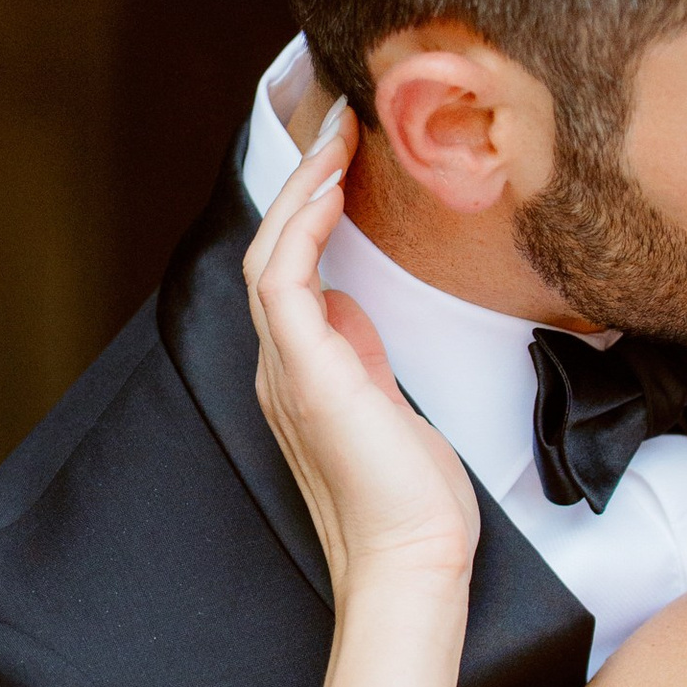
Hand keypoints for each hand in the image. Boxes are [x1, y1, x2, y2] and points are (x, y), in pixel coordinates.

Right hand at [242, 112, 478, 598]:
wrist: (412, 565)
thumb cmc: (416, 506)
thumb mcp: (396, 412)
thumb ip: (369, 360)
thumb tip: (359, 311)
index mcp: (304, 375)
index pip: (292, 272)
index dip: (310, 210)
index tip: (347, 160)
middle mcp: (282, 368)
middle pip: (272, 250)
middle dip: (302, 182)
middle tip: (339, 122)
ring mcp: (286, 371)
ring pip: (270, 254)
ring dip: (301, 190)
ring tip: (338, 136)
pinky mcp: (305, 376)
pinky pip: (283, 281)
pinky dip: (301, 230)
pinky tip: (333, 190)